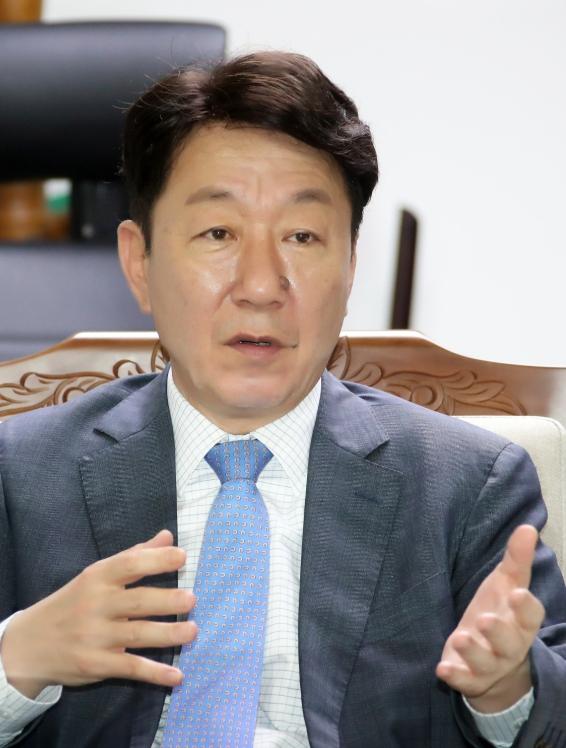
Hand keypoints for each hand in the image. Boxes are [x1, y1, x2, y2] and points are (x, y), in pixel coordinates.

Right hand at [0, 530, 194, 698]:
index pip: (129, 564)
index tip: (182, 556)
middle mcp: (97, 604)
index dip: (156, 559)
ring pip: (137, 634)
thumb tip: (168, 537)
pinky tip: (176, 676)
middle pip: (137, 601)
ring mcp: (95, 636)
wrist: (29, 644)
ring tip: (192, 631)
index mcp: (98, 577)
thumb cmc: (74, 602)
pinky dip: (154, 673)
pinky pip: (130, 667)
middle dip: (166, 600)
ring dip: (168, 634)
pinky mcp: (96, 664)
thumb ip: (134, 556)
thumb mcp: (97, 575)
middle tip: (191, 599)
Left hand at [436, 524, 544, 712]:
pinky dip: (454, 676)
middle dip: (498, 632)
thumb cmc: (502, 612)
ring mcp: (488, 665)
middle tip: (484, 619)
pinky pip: (463, 680)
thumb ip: (516, 559)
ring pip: (485, 662)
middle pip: (509, 644)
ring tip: (461, 637)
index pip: (530, 617)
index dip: (526, 607)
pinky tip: (443, 668)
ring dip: (473, 651)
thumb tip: (527, 527)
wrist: (493, 661)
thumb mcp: (508, 585)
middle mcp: (509, 647)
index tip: (517, 594)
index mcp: (521, 622)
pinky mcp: (468, 677)